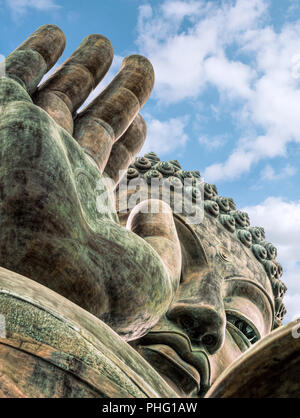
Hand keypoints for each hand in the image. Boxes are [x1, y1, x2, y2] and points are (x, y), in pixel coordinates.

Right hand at [0, 24, 180, 339]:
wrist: (39, 283)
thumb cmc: (98, 292)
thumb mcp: (152, 276)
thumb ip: (161, 241)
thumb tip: (156, 206)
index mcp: (88, 201)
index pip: (112, 155)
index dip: (129, 135)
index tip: (143, 120)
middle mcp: (60, 170)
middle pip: (94, 118)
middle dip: (117, 92)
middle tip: (142, 64)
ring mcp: (33, 142)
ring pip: (64, 92)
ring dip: (85, 66)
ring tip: (105, 43)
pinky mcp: (6, 118)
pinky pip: (18, 74)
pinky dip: (37, 51)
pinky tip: (59, 34)